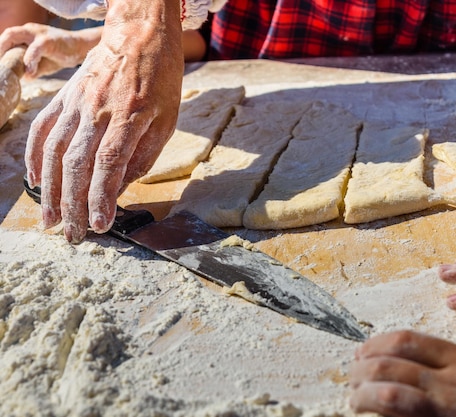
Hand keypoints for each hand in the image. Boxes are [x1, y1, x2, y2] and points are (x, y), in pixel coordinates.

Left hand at [0, 23, 101, 78]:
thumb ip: (32, 69)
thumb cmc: (62, 55)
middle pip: (8, 34)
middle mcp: (29, 30)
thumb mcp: (44, 64)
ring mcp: (38, 34)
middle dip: (0, 48)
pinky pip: (34, 49)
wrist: (82, 48)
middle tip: (2, 64)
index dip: (2, 50)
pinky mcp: (48, 40)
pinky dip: (29, 59)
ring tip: (9, 66)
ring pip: (14, 37)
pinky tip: (29, 71)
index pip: (8, 40)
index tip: (2, 64)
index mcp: (26, 35)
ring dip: (7, 51)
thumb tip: (24, 78)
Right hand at [25, 0, 183, 242]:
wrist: (138, 35)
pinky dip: (35, 159)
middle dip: (74, 205)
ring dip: (50, 191)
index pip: (109, 164)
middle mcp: (96, 111)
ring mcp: (74, 104)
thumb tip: (121, 188)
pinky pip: (41, 131)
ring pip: (54, 153)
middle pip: (77, 165)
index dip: (101, 198)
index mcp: (128, 116)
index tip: (101, 225)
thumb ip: (143, 155)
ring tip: (52, 221)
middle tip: (75, 236)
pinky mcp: (62, 98)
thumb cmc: (160, 79)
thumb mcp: (167, 119)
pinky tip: (36, 183)